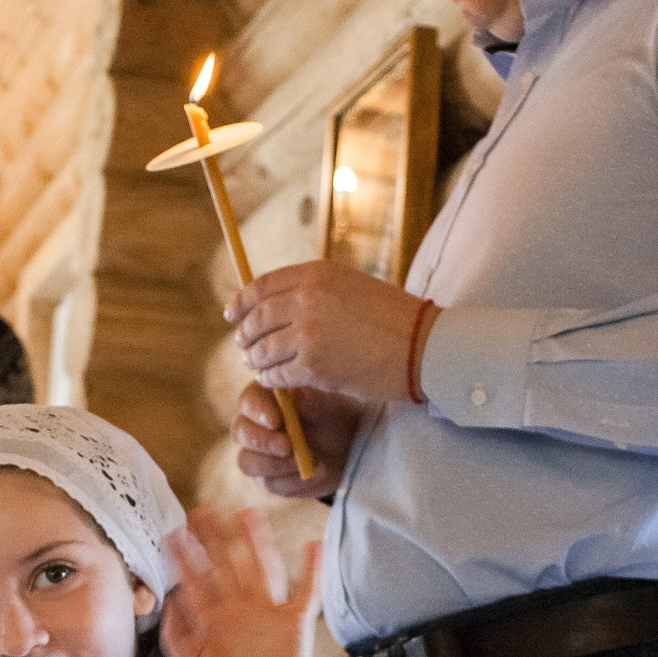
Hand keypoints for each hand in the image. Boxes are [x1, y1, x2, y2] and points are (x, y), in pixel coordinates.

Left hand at [161, 507, 321, 656]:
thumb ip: (177, 636)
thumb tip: (168, 599)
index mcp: (213, 619)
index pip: (195, 579)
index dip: (183, 556)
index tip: (171, 532)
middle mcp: (239, 609)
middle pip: (225, 565)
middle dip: (213, 539)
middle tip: (200, 511)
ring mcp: (268, 614)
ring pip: (262, 569)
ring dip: (256, 543)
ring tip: (248, 516)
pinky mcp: (295, 624)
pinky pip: (306, 593)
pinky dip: (312, 569)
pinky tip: (312, 545)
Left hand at [230, 260, 429, 401]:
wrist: (424, 346)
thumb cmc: (395, 320)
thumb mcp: (352, 287)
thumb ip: (315, 290)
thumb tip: (277, 303)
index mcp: (317, 274)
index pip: (262, 286)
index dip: (242, 302)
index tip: (232, 314)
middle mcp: (308, 298)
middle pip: (257, 318)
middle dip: (246, 334)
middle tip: (244, 345)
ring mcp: (308, 332)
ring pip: (262, 349)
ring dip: (256, 360)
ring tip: (257, 365)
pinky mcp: (313, 366)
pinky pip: (276, 375)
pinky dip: (271, 380)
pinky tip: (274, 382)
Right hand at [233, 383, 353, 499]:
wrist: (347, 450)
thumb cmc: (334, 418)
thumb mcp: (330, 407)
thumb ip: (312, 400)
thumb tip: (295, 395)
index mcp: (265, 397)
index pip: (248, 401)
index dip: (257, 411)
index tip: (275, 420)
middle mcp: (254, 425)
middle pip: (239, 432)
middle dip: (261, 441)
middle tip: (287, 446)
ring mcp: (257, 454)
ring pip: (247, 462)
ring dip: (276, 465)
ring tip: (310, 460)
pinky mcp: (267, 478)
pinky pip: (270, 483)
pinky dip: (294, 480)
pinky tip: (317, 472)